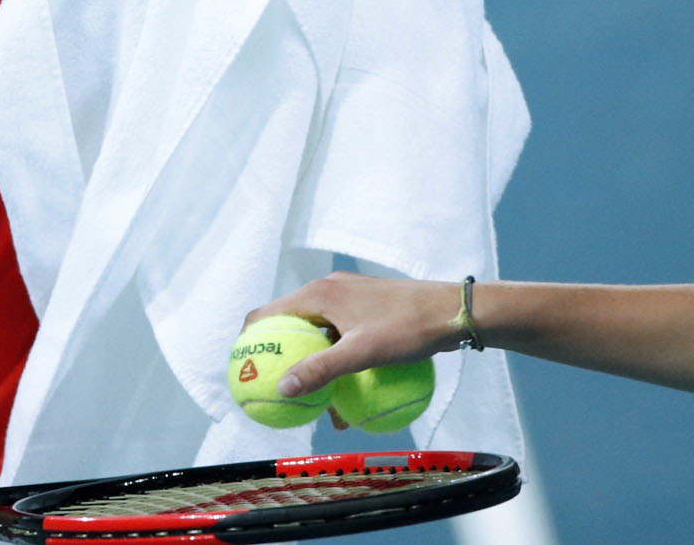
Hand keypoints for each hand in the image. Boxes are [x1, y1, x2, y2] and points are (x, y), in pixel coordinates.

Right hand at [245, 273, 461, 398]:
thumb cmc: (408, 328)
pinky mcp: (363, 308)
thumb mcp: (362, 353)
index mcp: (318, 294)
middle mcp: (327, 290)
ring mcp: (346, 297)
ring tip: (312, 402)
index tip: (241, 372)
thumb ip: (321, 369)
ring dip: (310, 363)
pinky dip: (333, 359)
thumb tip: (283, 388)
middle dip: (280, 359)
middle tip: (273, 391)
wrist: (453, 310)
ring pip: (315, 333)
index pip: (265, 314)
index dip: (247, 342)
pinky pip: (337, 335)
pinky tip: (345, 391)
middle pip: (288, 325)